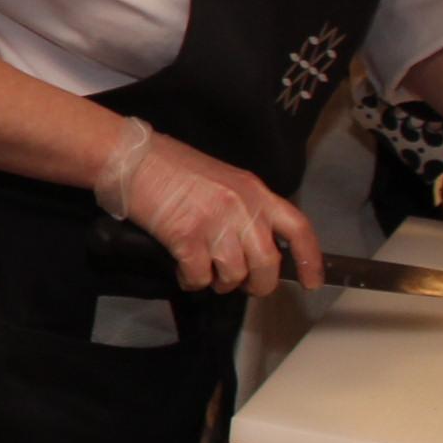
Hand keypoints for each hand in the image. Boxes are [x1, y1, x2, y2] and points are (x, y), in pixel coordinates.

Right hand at [93, 117, 317, 297]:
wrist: (131, 157)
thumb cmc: (170, 165)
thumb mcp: (221, 179)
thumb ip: (243, 207)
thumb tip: (252, 244)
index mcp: (254, 191)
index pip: (297, 228)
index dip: (310, 259)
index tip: (312, 282)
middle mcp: (242, 207)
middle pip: (268, 263)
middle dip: (257, 284)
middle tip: (241, 285)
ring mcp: (215, 222)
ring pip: (234, 275)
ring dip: (219, 282)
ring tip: (204, 272)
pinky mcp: (186, 236)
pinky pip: (200, 276)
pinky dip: (192, 281)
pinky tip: (182, 271)